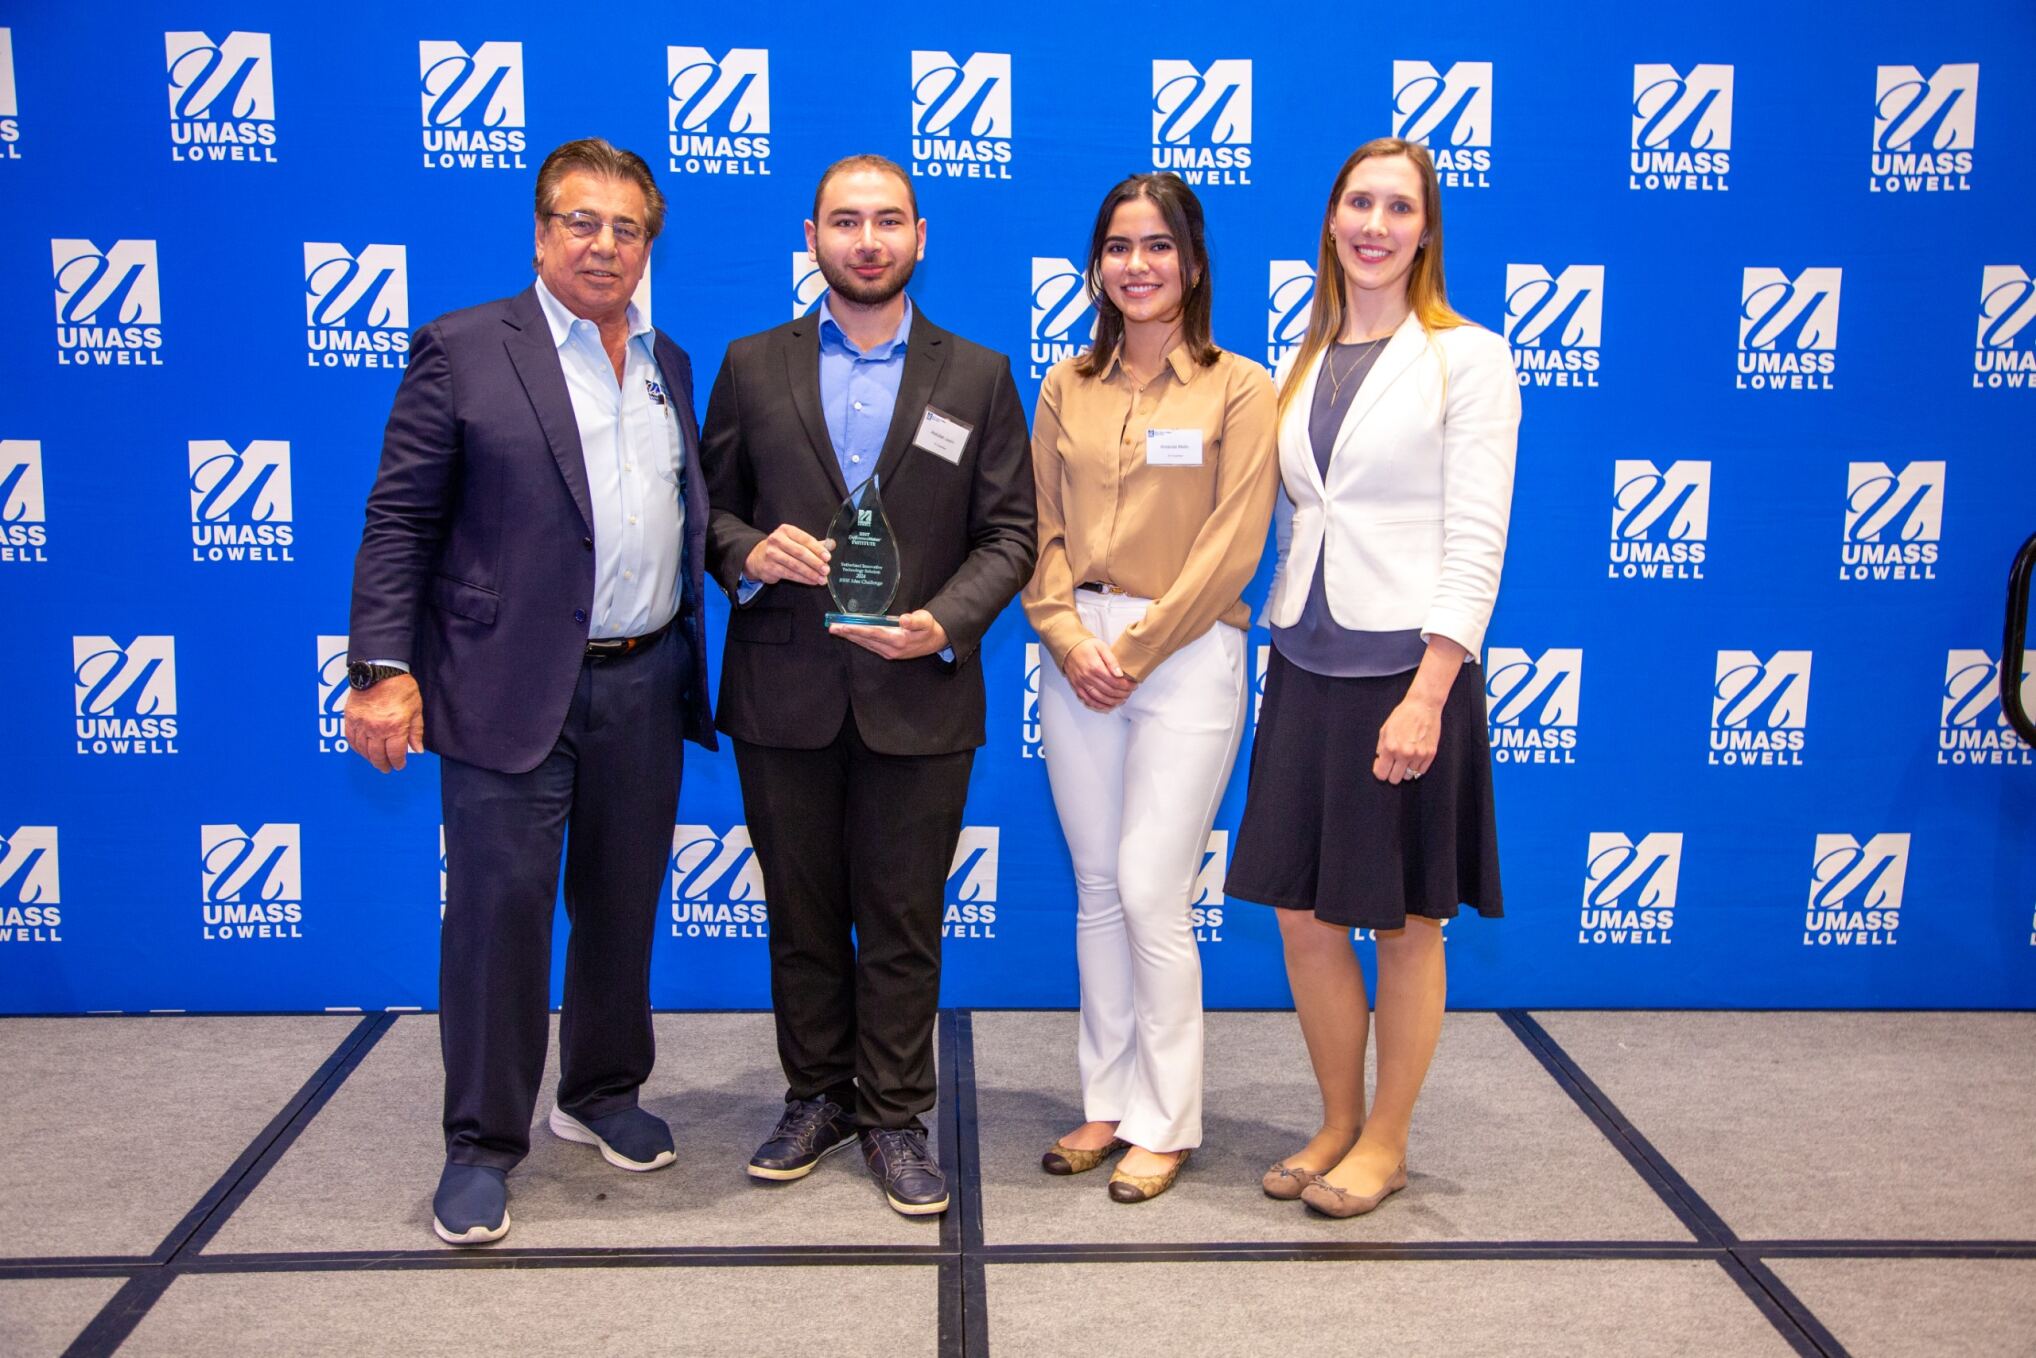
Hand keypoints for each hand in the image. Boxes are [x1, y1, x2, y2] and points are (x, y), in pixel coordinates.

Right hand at [344, 673, 424, 772]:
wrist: (380, 670)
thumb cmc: (400, 687)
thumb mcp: (416, 709)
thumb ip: (416, 731)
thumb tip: (417, 749)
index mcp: (395, 727)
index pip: (395, 753)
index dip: (398, 762)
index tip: (399, 765)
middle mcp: (377, 728)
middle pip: (378, 755)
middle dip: (384, 764)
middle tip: (387, 768)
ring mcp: (362, 724)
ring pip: (363, 750)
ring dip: (370, 758)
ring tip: (376, 761)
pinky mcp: (351, 718)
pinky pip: (351, 739)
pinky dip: (356, 748)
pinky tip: (362, 750)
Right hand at [744, 524, 831, 585]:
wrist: (758, 557)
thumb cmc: (782, 548)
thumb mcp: (796, 541)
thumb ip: (814, 543)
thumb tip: (832, 544)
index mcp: (786, 530)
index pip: (805, 539)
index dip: (817, 549)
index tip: (828, 557)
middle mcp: (777, 540)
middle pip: (800, 552)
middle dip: (815, 562)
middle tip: (826, 570)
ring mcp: (771, 554)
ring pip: (795, 565)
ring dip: (810, 573)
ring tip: (822, 579)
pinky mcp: (769, 567)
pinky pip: (789, 574)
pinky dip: (803, 579)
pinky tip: (812, 581)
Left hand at [829, 609, 949, 660]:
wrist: (935, 641)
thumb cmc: (929, 628)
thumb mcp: (926, 620)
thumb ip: (915, 620)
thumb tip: (904, 619)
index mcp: (899, 640)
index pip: (873, 633)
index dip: (857, 629)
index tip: (843, 625)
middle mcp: (891, 649)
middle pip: (865, 640)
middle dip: (848, 633)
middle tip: (832, 627)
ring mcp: (889, 652)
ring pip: (865, 643)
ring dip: (850, 637)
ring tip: (836, 629)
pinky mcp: (888, 653)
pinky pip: (869, 645)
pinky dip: (858, 639)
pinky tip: (850, 635)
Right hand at [1063, 637, 1136, 712]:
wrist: (1068, 648)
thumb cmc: (1085, 646)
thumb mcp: (1101, 647)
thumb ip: (1112, 660)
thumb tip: (1119, 673)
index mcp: (1095, 667)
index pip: (1115, 682)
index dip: (1127, 686)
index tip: (1133, 685)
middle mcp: (1088, 677)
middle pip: (1109, 691)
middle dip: (1123, 694)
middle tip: (1129, 692)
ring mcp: (1082, 684)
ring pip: (1100, 699)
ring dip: (1113, 702)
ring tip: (1122, 700)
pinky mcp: (1077, 688)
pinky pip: (1089, 701)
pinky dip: (1099, 706)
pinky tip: (1108, 706)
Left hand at [1374, 692, 1441, 783]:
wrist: (1423, 706)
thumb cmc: (1402, 716)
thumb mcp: (1384, 730)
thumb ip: (1381, 748)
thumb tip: (1380, 762)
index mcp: (1390, 747)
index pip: (1381, 774)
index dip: (1380, 771)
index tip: (1382, 766)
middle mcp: (1405, 753)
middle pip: (1395, 779)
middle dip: (1392, 773)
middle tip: (1393, 765)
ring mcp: (1419, 755)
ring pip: (1408, 776)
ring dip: (1405, 769)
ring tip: (1405, 757)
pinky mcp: (1430, 754)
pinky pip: (1421, 771)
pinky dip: (1416, 767)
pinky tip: (1414, 756)